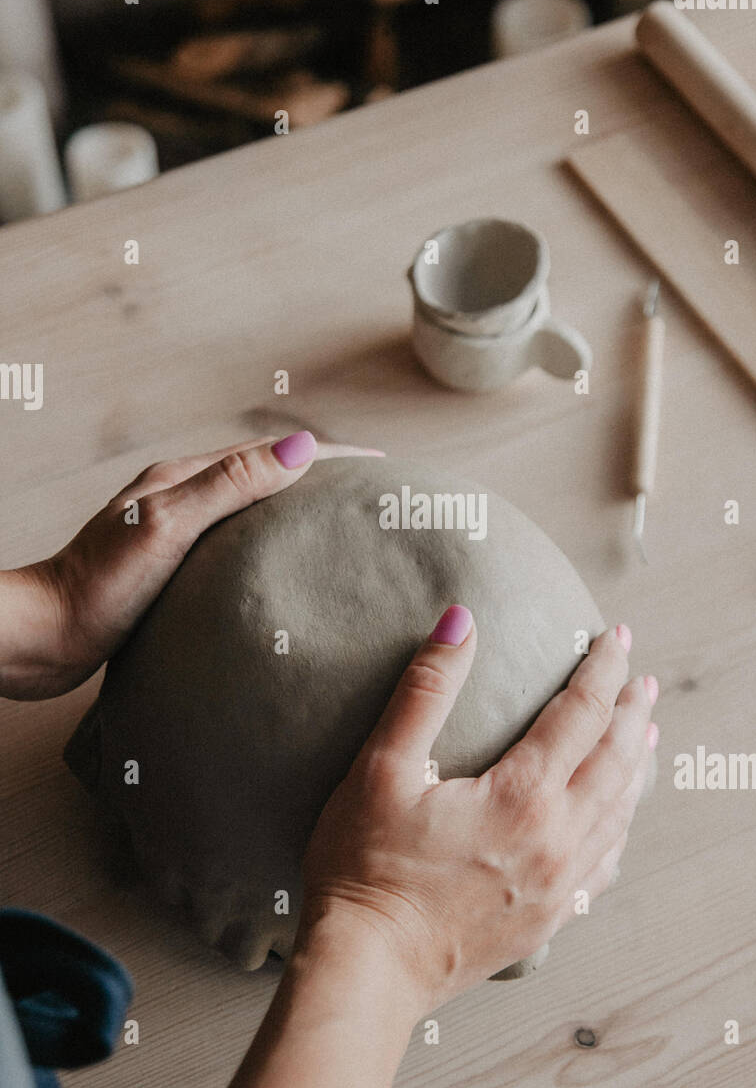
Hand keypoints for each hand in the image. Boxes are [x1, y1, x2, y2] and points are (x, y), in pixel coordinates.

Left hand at [0, 431, 381, 700]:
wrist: (43, 639)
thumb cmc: (96, 587)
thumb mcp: (169, 528)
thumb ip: (230, 485)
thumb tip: (302, 448)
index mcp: (184, 479)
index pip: (272, 453)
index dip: (331, 456)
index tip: (381, 465)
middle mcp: (181, 499)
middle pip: (266, 477)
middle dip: (323, 480)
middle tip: (375, 499)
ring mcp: (175, 536)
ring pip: (253, 513)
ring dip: (299, 512)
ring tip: (345, 531)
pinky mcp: (171, 573)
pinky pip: (237, 547)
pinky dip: (272, 546)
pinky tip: (286, 574)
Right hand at [299, 610, 657, 1013]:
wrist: (369, 968)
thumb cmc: (364, 867)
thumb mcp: (381, 769)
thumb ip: (425, 691)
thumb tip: (460, 621)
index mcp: (522, 795)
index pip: (581, 713)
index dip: (602, 669)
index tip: (615, 636)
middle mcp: (556, 838)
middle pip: (615, 760)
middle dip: (632, 712)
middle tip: (641, 677)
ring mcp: (558, 885)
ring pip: (619, 812)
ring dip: (636, 766)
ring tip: (647, 735)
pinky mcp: (549, 919)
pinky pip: (605, 865)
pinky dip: (621, 826)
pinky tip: (620, 819)